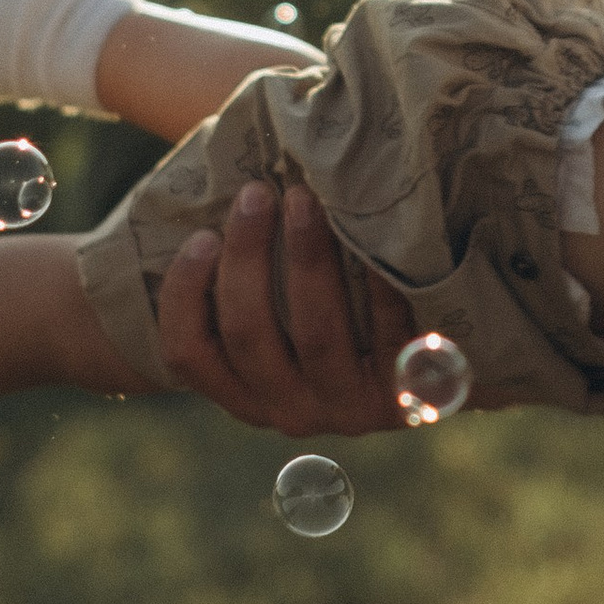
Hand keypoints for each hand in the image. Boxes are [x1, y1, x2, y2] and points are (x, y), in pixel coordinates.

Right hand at [154, 179, 420, 434]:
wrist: (419, 387)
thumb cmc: (334, 332)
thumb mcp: (283, 329)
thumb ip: (251, 285)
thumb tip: (230, 199)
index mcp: (243, 394)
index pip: (188, 354)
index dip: (184, 295)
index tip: (202, 235)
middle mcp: (287, 410)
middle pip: (248, 333)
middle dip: (247, 256)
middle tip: (258, 192)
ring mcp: (345, 408)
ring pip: (314, 332)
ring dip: (305, 257)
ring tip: (304, 199)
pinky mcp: (402, 395)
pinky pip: (388, 331)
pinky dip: (378, 281)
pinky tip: (374, 235)